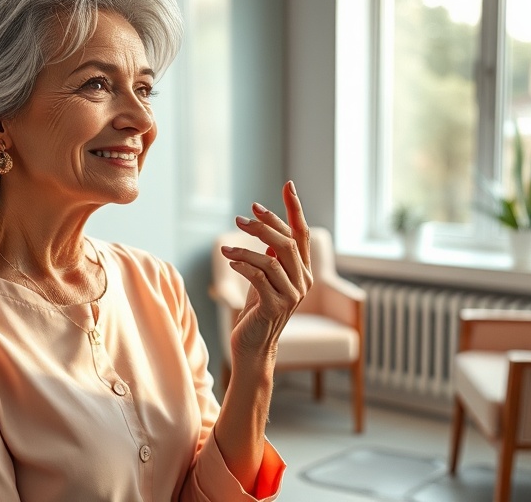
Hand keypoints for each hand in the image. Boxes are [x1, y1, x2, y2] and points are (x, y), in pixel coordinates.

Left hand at [220, 181, 312, 363]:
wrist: (252, 347)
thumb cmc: (256, 311)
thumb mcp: (265, 279)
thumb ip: (272, 257)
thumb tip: (267, 230)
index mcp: (302, 271)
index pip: (302, 233)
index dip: (294, 208)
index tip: (287, 185)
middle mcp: (302, 281)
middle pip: (288, 242)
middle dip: (265, 225)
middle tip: (243, 217)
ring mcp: (292, 295)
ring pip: (274, 258)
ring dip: (248, 247)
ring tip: (227, 245)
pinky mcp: (276, 306)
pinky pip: (259, 276)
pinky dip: (243, 264)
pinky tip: (229, 258)